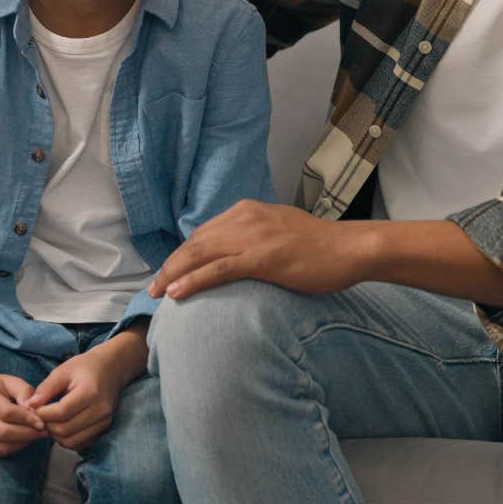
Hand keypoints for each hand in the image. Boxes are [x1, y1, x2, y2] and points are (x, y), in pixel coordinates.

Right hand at [0, 350, 46, 456]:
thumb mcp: (13, 382)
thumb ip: (24, 393)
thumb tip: (33, 410)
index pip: (7, 412)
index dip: (26, 419)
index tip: (42, 423)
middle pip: (3, 432)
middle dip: (26, 434)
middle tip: (42, 432)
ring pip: (0, 446)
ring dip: (22, 443)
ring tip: (35, 436)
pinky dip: (13, 448)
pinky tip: (23, 440)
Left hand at [27, 331, 144, 450]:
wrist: (111, 369)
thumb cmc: (85, 367)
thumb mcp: (63, 371)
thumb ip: (45, 389)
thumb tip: (29, 405)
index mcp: (90, 392)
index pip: (61, 412)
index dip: (43, 414)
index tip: (34, 408)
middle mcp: (100, 410)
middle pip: (65, 429)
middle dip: (48, 425)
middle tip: (41, 416)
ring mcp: (104, 422)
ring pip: (72, 441)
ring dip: (56, 436)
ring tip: (51, 422)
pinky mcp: (103, 430)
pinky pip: (80, 444)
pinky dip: (67, 439)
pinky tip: (62, 426)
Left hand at [147, 199, 363, 300]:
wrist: (350, 249)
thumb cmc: (319, 247)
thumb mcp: (279, 231)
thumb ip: (254, 237)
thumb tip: (234, 255)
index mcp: (247, 211)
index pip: (204, 233)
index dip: (182, 254)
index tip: (169, 272)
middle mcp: (245, 218)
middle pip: (195, 242)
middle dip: (171, 265)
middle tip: (153, 287)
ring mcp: (254, 237)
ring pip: (200, 254)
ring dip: (174, 273)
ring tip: (157, 293)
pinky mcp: (263, 258)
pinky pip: (219, 270)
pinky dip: (194, 280)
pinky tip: (177, 293)